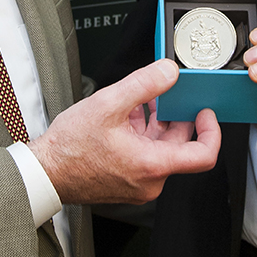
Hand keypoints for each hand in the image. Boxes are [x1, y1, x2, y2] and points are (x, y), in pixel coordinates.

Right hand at [29, 59, 220, 204]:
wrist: (45, 172)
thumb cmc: (70, 148)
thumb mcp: (109, 103)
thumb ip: (144, 84)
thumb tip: (169, 71)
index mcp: (152, 165)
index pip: (204, 155)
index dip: (211, 130)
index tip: (205, 112)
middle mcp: (150, 181)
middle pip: (179, 145)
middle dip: (172, 116)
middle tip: (164, 94)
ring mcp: (138, 185)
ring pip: (160, 149)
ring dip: (154, 123)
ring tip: (138, 101)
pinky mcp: (127, 183)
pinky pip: (145, 156)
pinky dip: (141, 135)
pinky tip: (126, 116)